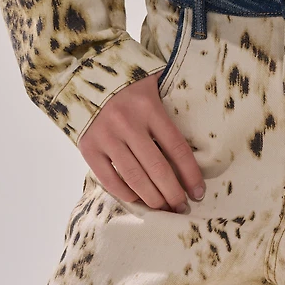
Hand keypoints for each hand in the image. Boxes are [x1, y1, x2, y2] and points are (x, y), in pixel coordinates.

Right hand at [79, 73, 204, 211]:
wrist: (85, 76)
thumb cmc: (128, 84)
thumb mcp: (154, 86)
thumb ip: (171, 108)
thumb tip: (196, 142)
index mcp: (149, 107)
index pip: (177, 148)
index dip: (190, 174)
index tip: (199, 192)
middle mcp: (127, 123)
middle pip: (157, 168)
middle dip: (173, 193)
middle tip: (182, 208)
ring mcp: (106, 136)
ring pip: (135, 177)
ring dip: (152, 199)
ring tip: (164, 209)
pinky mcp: (88, 147)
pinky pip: (109, 179)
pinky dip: (126, 193)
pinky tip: (139, 200)